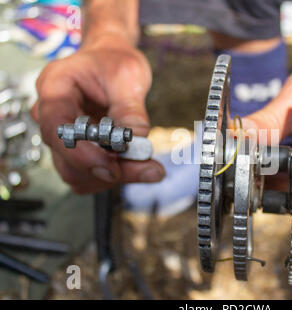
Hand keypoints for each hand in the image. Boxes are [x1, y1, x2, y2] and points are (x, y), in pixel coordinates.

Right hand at [31, 35, 164, 193]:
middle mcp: (51, 117)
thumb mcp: (127, 75)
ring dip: (115, 176)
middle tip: (150, 169)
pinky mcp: (78, 151)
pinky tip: (138, 167)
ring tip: (150, 168)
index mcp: (55, 89)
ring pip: (79, 174)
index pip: (57, 130)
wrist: (111, 61)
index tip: (113, 167)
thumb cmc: (113, 62)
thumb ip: (130, 108)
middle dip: (108, 170)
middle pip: (68, 160)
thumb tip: (135, 138)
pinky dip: (114, 176)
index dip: (82, 154)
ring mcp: (62, 138)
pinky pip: (89, 176)